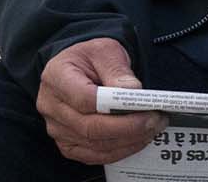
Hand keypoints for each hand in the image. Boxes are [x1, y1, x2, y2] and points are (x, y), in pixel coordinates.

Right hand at [35, 38, 165, 165]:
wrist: (78, 69)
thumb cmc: (90, 58)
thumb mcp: (105, 51)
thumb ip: (118, 70)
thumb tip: (132, 92)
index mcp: (57, 77)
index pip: (85, 99)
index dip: (117, 108)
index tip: (145, 108)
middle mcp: (51, 106)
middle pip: (90, 127)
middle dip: (129, 128)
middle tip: (156, 121)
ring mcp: (57, 128)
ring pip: (95, 145)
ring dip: (128, 141)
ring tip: (152, 129)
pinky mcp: (67, 144)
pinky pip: (94, 156)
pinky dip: (119, 151)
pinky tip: (137, 140)